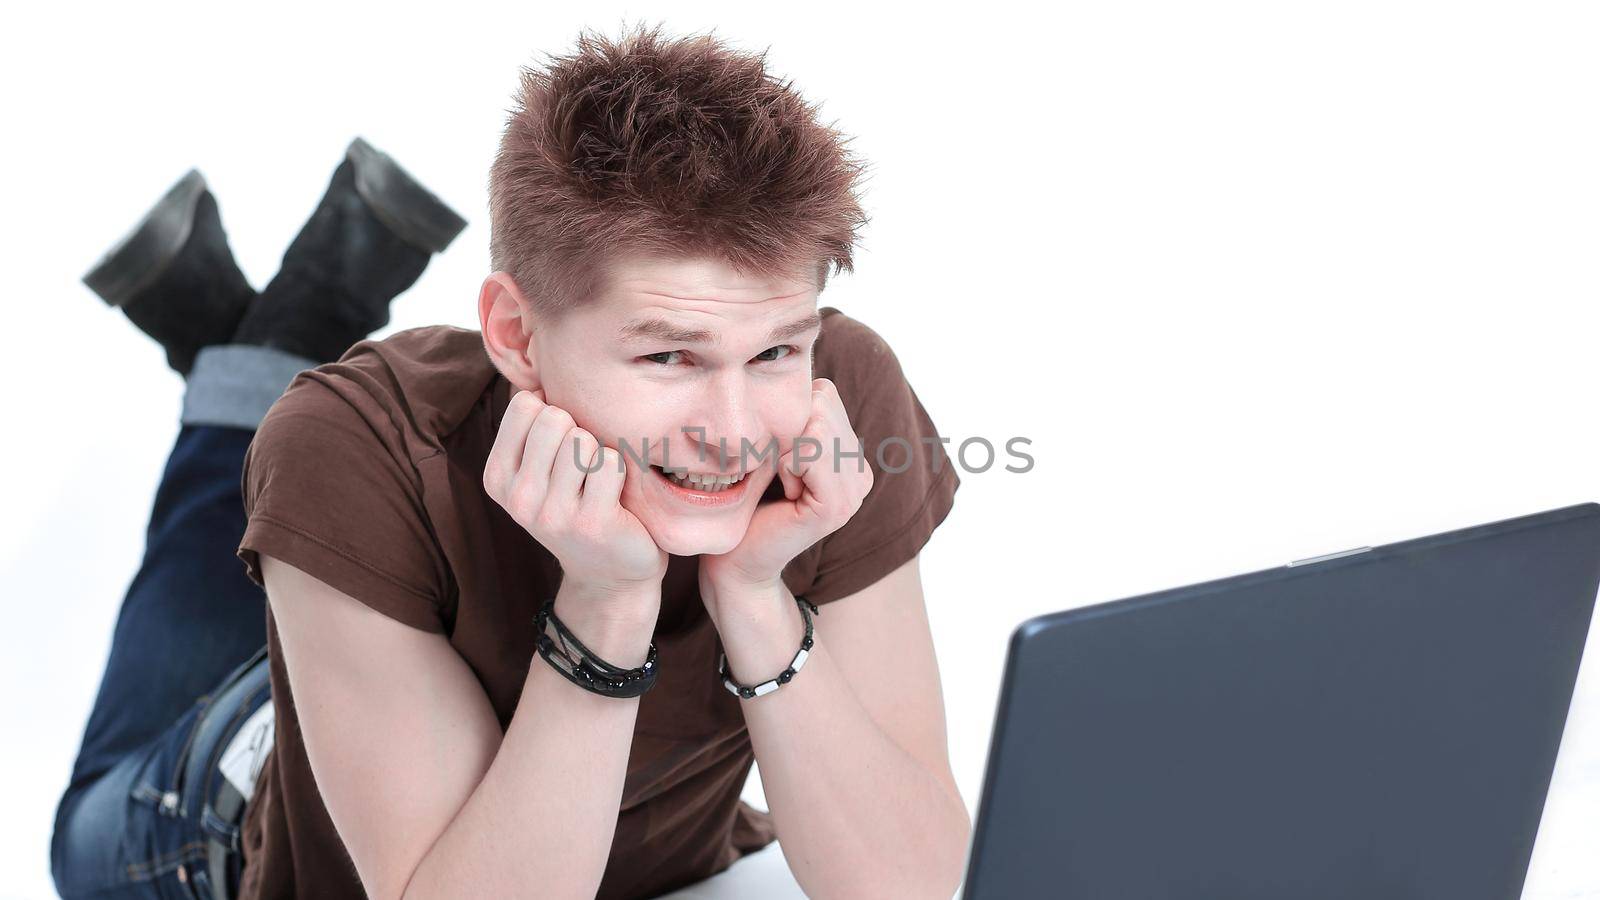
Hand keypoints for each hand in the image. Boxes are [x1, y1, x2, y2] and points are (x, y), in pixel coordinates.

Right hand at [483, 389, 666, 618]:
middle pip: (554, 418)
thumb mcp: (542, 469)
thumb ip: (534, 424)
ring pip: (584, 439)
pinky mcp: (591, 522)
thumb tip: (537, 358)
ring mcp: (551, 513)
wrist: (611, 574)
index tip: (562, 449)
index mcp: (498, 477)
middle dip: (579, 433)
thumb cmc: (580, 505)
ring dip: (601, 454)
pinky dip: (621, 472)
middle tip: (585, 470)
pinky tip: (615, 498)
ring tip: (598, 485)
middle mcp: (517, 497)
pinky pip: (611, 462)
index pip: (526, 405)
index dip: (556, 416)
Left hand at [699, 378, 873, 619]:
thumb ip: (794, 416)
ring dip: (784, 450)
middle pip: (823, 404)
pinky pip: (809, 452)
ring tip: (779, 484)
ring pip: (817, 425)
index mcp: (851, 457)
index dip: (788, 417)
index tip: (776, 459)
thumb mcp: (773, 447)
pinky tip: (782, 494)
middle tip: (776, 474)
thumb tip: (798, 369)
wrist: (734, 560)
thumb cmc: (744, 501)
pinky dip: (786, 465)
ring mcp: (854, 492)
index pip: (825, 394)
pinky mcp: (836, 507)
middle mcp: (861, 474)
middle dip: (787, 432)